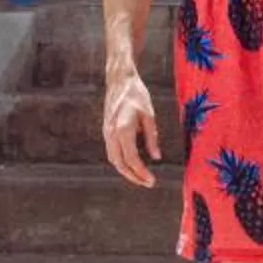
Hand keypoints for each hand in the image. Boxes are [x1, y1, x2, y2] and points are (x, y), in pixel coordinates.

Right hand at [103, 70, 159, 187]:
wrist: (119, 79)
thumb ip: (151, 137)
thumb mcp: (148, 114)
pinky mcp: (106, 130)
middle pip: (119, 164)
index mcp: (123, 129)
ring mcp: (106, 132)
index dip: (141, 172)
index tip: (152, 181)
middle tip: (147, 183)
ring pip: (113, 160)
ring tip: (140, 177)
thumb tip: (156, 157)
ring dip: (126, 171)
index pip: (131, 159)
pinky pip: (112, 152)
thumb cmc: (136, 94)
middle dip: (133, 177)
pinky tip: (132, 163)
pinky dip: (121, 161)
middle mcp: (111, 134)